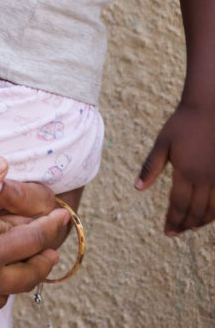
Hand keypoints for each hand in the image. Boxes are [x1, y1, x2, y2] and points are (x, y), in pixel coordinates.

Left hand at [137, 102, 214, 234]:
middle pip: (195, 211)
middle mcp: (205, 179)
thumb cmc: (182, 125)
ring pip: (212, 210)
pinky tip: (207, 216)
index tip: (166, 231)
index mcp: (186, 172)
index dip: (172, 220)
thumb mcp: (162, 143)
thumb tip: (138, 188)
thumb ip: (150, 167)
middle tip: (175, 232)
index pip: (178, 205)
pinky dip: (214, 212)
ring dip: (200, 222)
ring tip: (189, 227)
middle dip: (184, 224)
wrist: (209, 111)